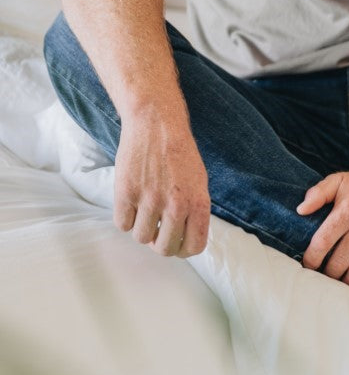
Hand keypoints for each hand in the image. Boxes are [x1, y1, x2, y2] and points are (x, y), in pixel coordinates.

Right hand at [114, 106, 210, 257]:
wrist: (156, 124)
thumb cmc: (180, 154)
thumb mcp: (199, 183)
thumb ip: (195, 212)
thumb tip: (186, 240)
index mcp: (198, 204)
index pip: (194, 247)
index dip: (183, 250)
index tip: (176, 243)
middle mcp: (176, 206)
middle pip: (165, 248)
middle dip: (159, 243)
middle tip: (156, 230)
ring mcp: (150, 200)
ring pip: (141, 237)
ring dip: (141, 228)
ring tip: (143, 211)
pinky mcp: (126, 192)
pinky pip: (122, 224)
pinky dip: (124, 218)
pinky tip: (130, 204)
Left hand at [297, 152, 348, 293]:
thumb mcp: (339, 180)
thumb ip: (318, 194)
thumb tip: (300, 210)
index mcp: (347, 211)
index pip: (323, 242)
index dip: (312, 258)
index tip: (308, 265)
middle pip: (339, 262)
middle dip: (328, 274)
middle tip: (325, 276)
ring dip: (347, 282)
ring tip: (340, 283)